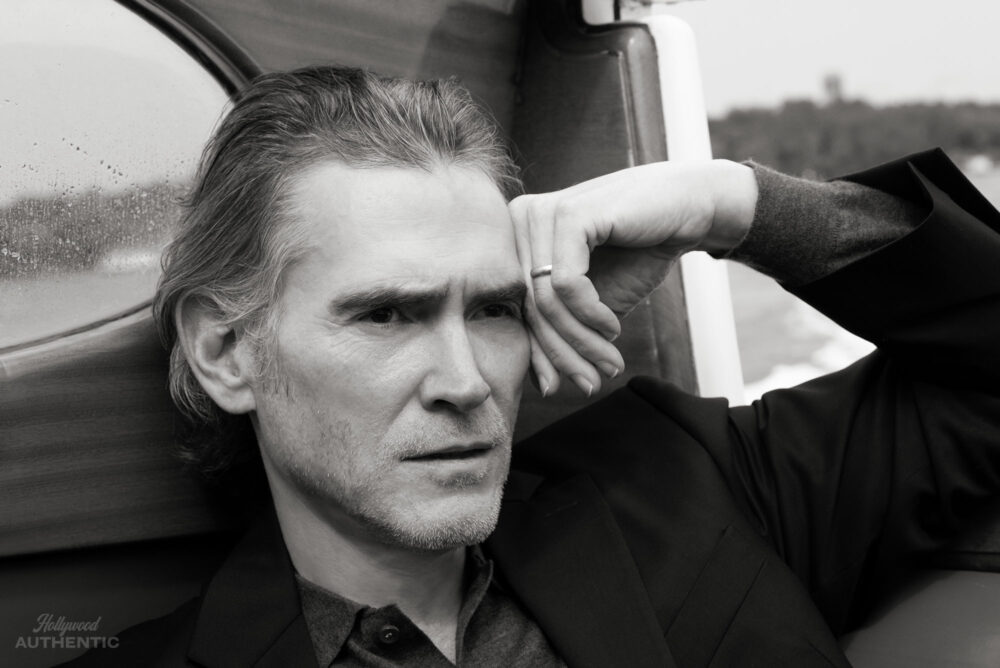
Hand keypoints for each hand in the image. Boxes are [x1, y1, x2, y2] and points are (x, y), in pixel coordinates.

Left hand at [509, 159, 756, 396]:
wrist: (689, 210)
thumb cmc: (639, 253)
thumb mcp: (595, 301)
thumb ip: (565, 330)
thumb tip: (543, 386)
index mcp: (518, 237)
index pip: (517, 306)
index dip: (538, 352)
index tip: (558, 387)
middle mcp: (520, 220)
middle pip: (529, 306)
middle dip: (561, 353)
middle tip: (590, 382)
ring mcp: (542, 213)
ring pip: (546, 301)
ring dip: (580, 341)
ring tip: (608, 363)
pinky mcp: (569, 214)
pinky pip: (566, 284)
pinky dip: (591, 314)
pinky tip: (612, 327)